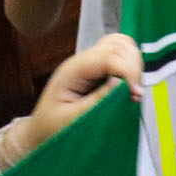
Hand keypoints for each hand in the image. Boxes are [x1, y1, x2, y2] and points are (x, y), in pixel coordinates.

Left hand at [22, 34, 143, 150]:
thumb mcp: (72, 118)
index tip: (135, 94)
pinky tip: (129, 85)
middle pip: (117, 44)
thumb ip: (97, 100)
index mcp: (72, 70)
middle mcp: (82, 61)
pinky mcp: (97, 69)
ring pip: (121, 45)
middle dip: (133, 67)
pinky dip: (130, 65)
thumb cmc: (51, 126)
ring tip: (133, 89)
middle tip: (135, 94)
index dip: (127, 71)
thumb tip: (120, 83)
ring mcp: (90, 63)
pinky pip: (119, 56)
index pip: (108, 56)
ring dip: (133, 64)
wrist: (40, 130)